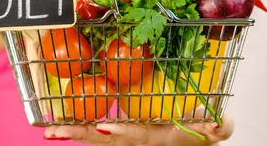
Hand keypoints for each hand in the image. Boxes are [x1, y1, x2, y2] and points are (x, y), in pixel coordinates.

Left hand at [43, 108, 233, 144]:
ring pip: (97, 140)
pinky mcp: (119, 139)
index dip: (122, 132)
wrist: (188, 144)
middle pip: (106, 142)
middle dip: (81, 136)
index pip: (138, 136)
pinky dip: (77, 131)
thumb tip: (217, 122)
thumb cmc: (198, 135)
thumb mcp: (213, 131)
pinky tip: (58, 127)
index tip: (104, 126)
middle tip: (54, 132)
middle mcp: (137, 144)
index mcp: (158, 140)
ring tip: (49, 131)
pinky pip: (97, 135)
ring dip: (73, 135)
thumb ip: (216, 128)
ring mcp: (126, 143)